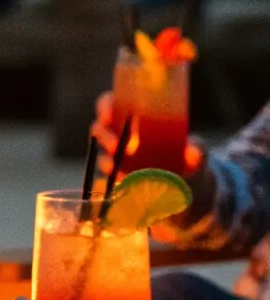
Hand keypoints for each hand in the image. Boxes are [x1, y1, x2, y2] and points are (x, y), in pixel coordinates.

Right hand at [89, 89, 208, 236]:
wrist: (191, 194)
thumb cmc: (191, 163)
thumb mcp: (197, 155)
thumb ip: (198, 152)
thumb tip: (193, 150)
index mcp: (138, 120)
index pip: (113, 104)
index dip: (106, 106)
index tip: (109, 114)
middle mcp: (124, 138)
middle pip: (100, 129)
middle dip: (104, 135)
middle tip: (116, 145)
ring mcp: (120, 163)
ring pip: (102, 156)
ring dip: (106, 160)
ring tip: (117, 167)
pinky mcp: (121, 184)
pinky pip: (109, 181)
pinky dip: (113, 181)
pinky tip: (122, 182)